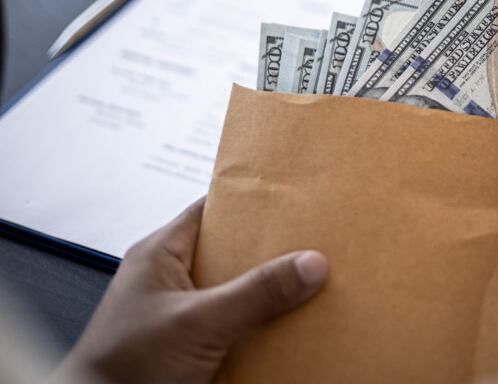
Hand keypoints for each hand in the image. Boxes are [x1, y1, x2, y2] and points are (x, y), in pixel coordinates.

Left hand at [53, 198, 327, 383]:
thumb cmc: (120, 368)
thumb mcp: (199, 322)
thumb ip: (255, 293)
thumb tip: (308, 264)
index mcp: (160, 253)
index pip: (213, 210)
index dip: (251, 203)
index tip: (291, 200)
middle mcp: (170, 278)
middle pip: (231, 253)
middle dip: (269, 254)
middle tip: (308, 247)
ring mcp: (179, 313)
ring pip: (235, 291)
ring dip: (265, 294)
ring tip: (304, 287)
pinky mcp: (189, 343)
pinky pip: (232, 324)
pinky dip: (256, 325)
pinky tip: (282, 327)